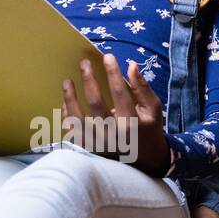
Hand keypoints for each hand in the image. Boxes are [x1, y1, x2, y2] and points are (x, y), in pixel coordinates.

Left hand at [61, 54, 171, 175]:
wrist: (145, 161)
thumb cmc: (148, 129)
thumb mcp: (152, 108)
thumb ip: (142, 87)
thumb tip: (131, 65)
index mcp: (131, 123)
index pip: (119, 92)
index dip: (113, 72)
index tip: (108, 57)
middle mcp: (113, 134)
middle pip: (95, 103)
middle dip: (88, 79)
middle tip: (84, 63)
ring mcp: (98, 143)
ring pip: (77, 119)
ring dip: (70, 98)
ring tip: (67, 81)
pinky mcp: (90, 148)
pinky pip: (72, 131)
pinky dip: (67, 115)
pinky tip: (66, 102)